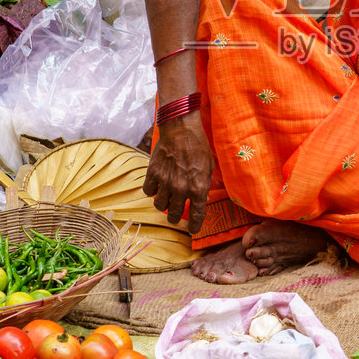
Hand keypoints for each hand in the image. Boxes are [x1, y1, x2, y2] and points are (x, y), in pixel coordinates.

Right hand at [143, 117, 215, 233]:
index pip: (196, 216)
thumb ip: (205, 185)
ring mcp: (165, 182)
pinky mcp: (153, 173)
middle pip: (173, 215)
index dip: (194, 226)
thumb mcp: (209, 167)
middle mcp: (181, 188)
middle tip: (174, 215)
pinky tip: (156, 186)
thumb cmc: (198, 146)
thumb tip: (203, 199)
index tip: (192, 230)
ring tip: (166, 199)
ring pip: (159, 206)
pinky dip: (152, 191)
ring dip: (163, 205)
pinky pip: (148, 191)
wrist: (181, 129)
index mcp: (198, 188)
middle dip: (174, 218)